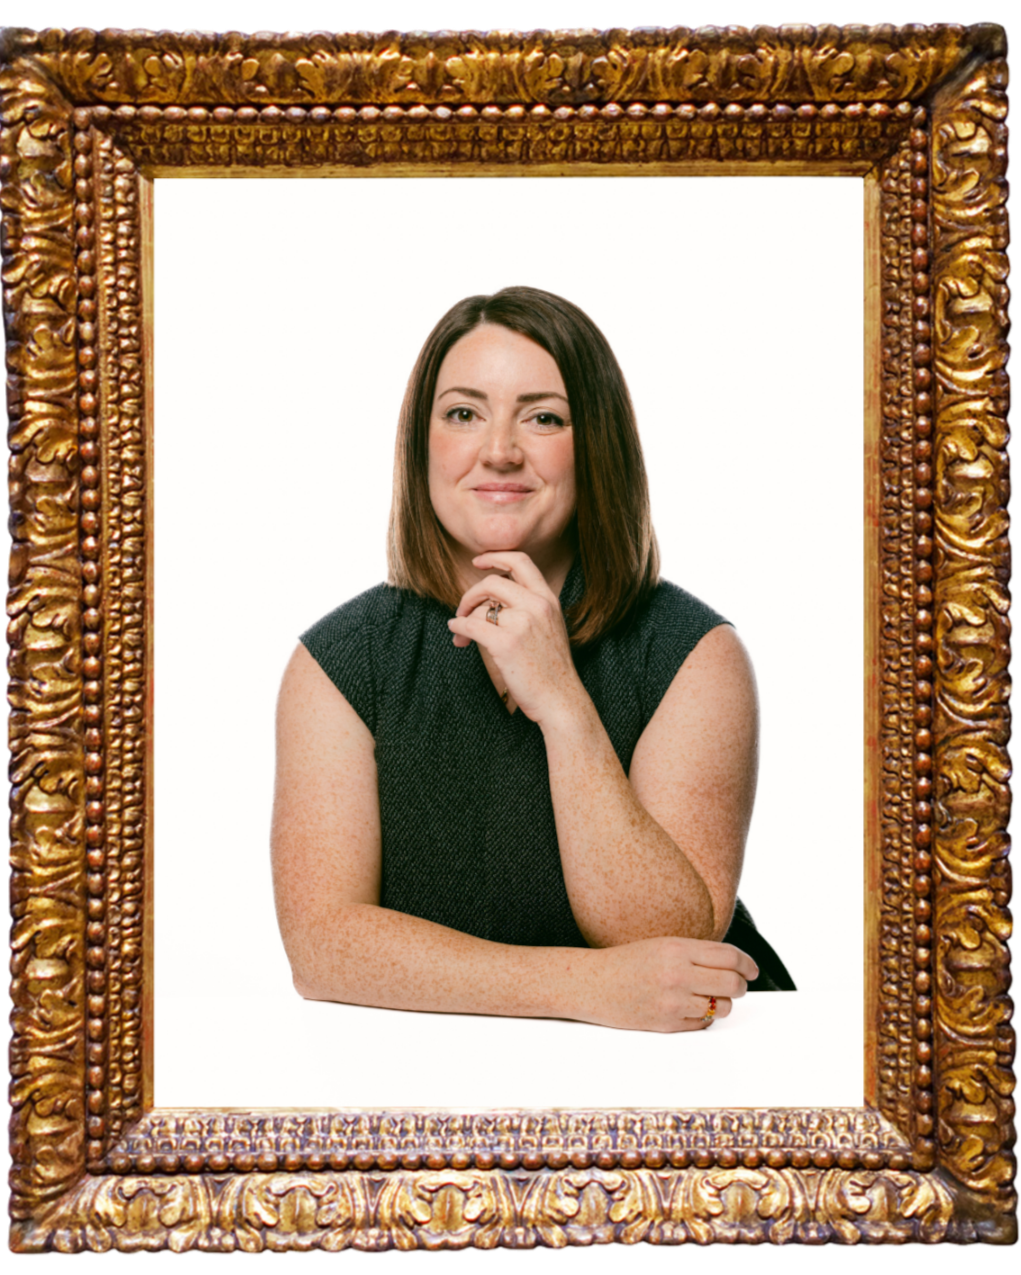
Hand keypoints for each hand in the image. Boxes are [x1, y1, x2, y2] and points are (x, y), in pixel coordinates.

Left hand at [447, 551, 582, 725]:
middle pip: (492, 581)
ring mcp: (522, 623)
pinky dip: (459, 628)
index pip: (520, 561)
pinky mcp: (505, 643)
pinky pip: (471, 625)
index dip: (495, 556)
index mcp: (548, 599)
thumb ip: (529, 608)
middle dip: (470, 594)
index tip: (478, 561)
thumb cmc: (551, 669)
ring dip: (463, 617)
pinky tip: (457, 634)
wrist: (560, 698)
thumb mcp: (549, 627)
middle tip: (462, 610)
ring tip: (461, 633)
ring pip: (479, 607)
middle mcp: (537, 605)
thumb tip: (490, 602)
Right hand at [585, 937, 758, 1032]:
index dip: (747, 964)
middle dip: (740, 986)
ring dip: (722, 1003)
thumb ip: (697, 954)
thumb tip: (734, 967)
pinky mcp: (667, 1024)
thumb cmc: (627, 962)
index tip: (752, 969)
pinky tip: (690, 1008)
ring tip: (709, 997)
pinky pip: (702, 1024)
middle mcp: (678, 974)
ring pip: (721, 1007)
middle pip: (732, 983)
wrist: (593, 983)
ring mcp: (673, 1001)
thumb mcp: (663, 946)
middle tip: (738, 986)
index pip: (729, 956)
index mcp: (678, 948)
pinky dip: (703, 1018)